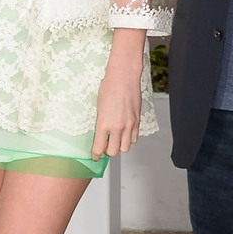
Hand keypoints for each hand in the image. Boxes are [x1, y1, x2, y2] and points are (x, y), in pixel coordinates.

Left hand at [92, 33, 146, 159]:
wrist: (123, 77)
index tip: (95, 156)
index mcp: (103, 124)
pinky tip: (124, 133)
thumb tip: (100, 135)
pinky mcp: (137, 121)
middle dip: (108, 151)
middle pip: (114, 152)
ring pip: (126, 148)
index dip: (96, 155)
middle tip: (105, 147)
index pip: (99, 148)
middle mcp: (117, 127)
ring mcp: (129, 125)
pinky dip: (129, 139)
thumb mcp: (98, 107)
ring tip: (115, 140)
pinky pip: (134, 138)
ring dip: (120, 146)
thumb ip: (100, 123)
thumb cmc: (108, 88)